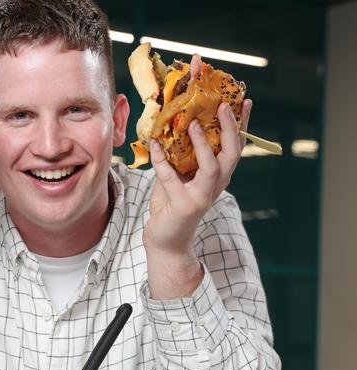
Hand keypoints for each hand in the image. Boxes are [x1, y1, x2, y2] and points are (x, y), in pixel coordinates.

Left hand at [144, 98, 251, 254]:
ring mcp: (202, 197)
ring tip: (192, 123)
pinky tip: (154, 144)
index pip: (236, 146)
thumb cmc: (172, 204)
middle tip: (223, 106)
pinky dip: (161, 160)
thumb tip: (172, 121)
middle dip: (230, 129)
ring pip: (211, 167)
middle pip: (232, 154)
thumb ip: (179, 154)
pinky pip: (171, 178)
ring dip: (203, 144)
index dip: (241, 124)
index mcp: (218, 175)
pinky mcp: (184, 206)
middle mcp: (216, 185)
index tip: (244, 101)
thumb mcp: (178, 174)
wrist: (166, 240)